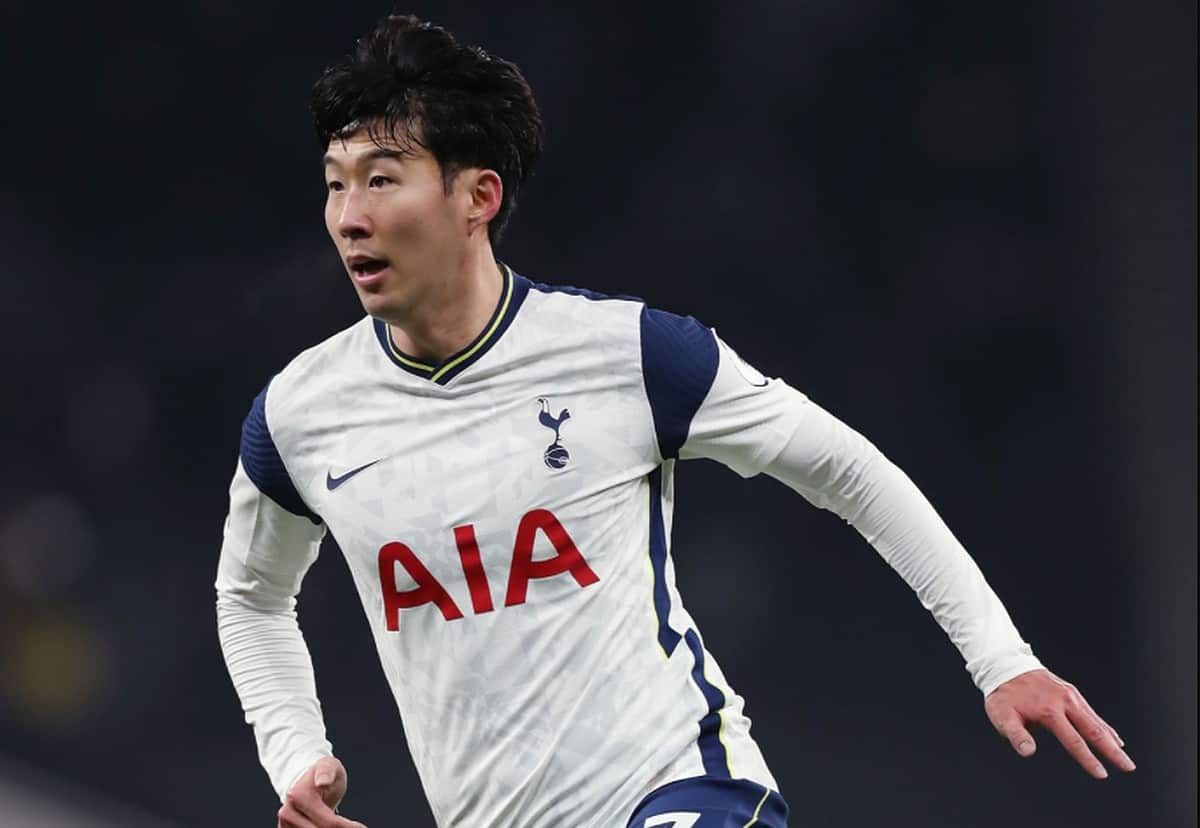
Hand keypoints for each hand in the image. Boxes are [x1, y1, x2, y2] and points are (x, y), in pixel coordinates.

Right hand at [277, 756, 366, 827]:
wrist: (307, 781)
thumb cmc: (324, 772)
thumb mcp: (330, 765)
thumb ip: (327, 771)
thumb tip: (322, 781)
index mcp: (298, 796)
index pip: (328, 822)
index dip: (347, 827)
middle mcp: (288, 813)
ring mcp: (285, 824)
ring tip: (344, 826)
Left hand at [984, 668, 1135, 778]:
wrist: (1005, 666)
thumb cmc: (1003, 695)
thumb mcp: (1002, 716)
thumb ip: (1016, 734)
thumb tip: (1027, 752)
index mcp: (1050, 710)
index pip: (1073, 740)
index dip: (1088, 759)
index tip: (1102, 774)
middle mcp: (1065, 701)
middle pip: (1093, 730)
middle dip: (1112, 751)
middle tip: (1129, 767)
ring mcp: (1070, 695)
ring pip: (1096, 721)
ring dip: (1112, 740)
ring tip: (1124, 757)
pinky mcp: (1071, 692)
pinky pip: (1091, 712)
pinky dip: (1104, 726)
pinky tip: (1113, 737)